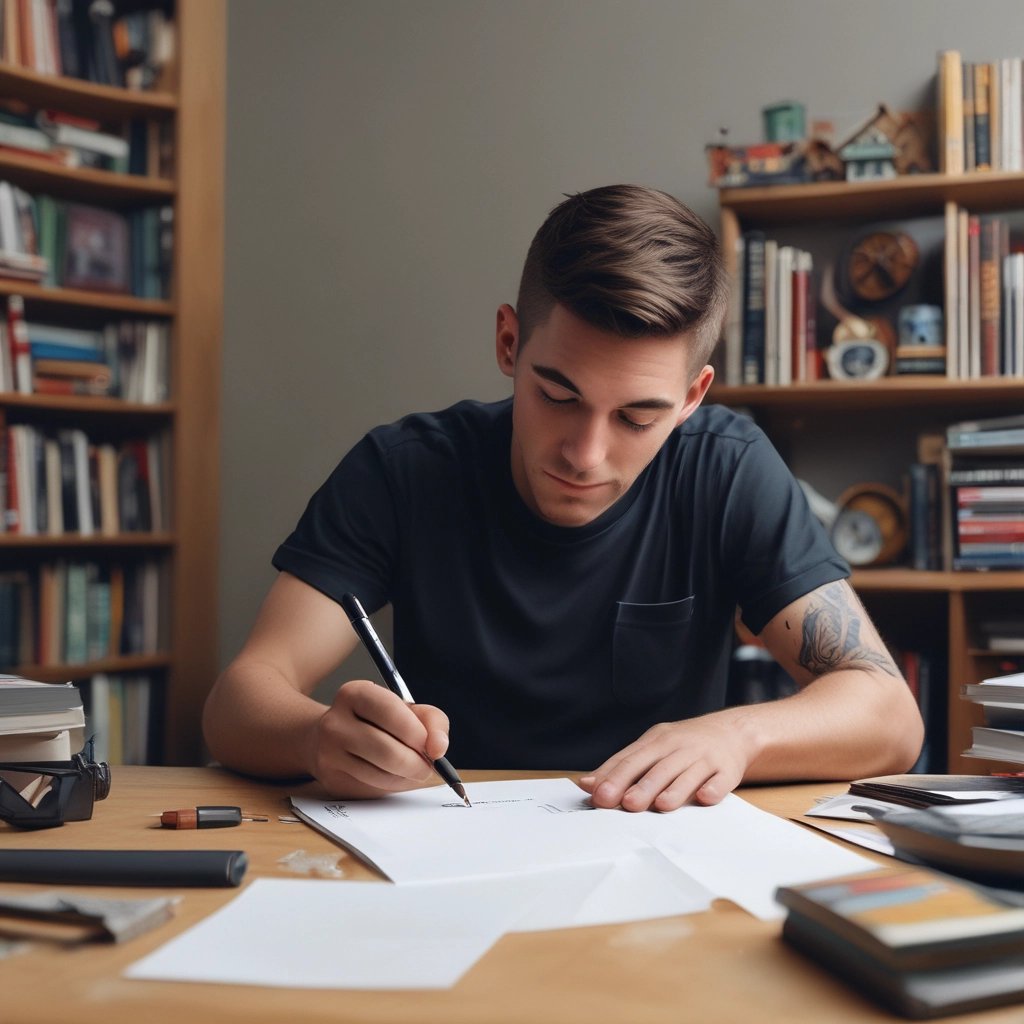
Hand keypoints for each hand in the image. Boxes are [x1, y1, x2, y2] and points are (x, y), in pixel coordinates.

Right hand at [307, 679, 451, 796]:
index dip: (417, 733)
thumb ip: (431, 721)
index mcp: (355, 693)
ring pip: (381, 774)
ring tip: (413, 769)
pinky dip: (393, 785)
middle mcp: (335, 722)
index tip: (431, 745)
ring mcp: (329, 753)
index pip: (391, 712)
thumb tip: (439, 748)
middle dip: (417, 763)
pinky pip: (373, 788)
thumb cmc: (377, 720)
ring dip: (407, 777)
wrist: (330, 737)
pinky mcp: (332, 779)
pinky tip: (395, 775)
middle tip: (428, 765)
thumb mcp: (405, 709)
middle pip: (387, 750)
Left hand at [577, 713, 754, 811]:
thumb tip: (587, 784)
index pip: (631, 759)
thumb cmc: (682, 745)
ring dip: (675, 789)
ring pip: (687, 774)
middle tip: (626, 804)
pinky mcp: (727, 770)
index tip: (599, 795)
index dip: (615, 778)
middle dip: (642, 786)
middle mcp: (679, 747)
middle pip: (658, 767)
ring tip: (660, 805)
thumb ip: (621, 766)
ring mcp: (704, 757)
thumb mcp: (652, 747)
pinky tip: (704, 797)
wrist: (731, 731)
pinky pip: (720, 780)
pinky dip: (713, 788)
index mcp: (657, 741)